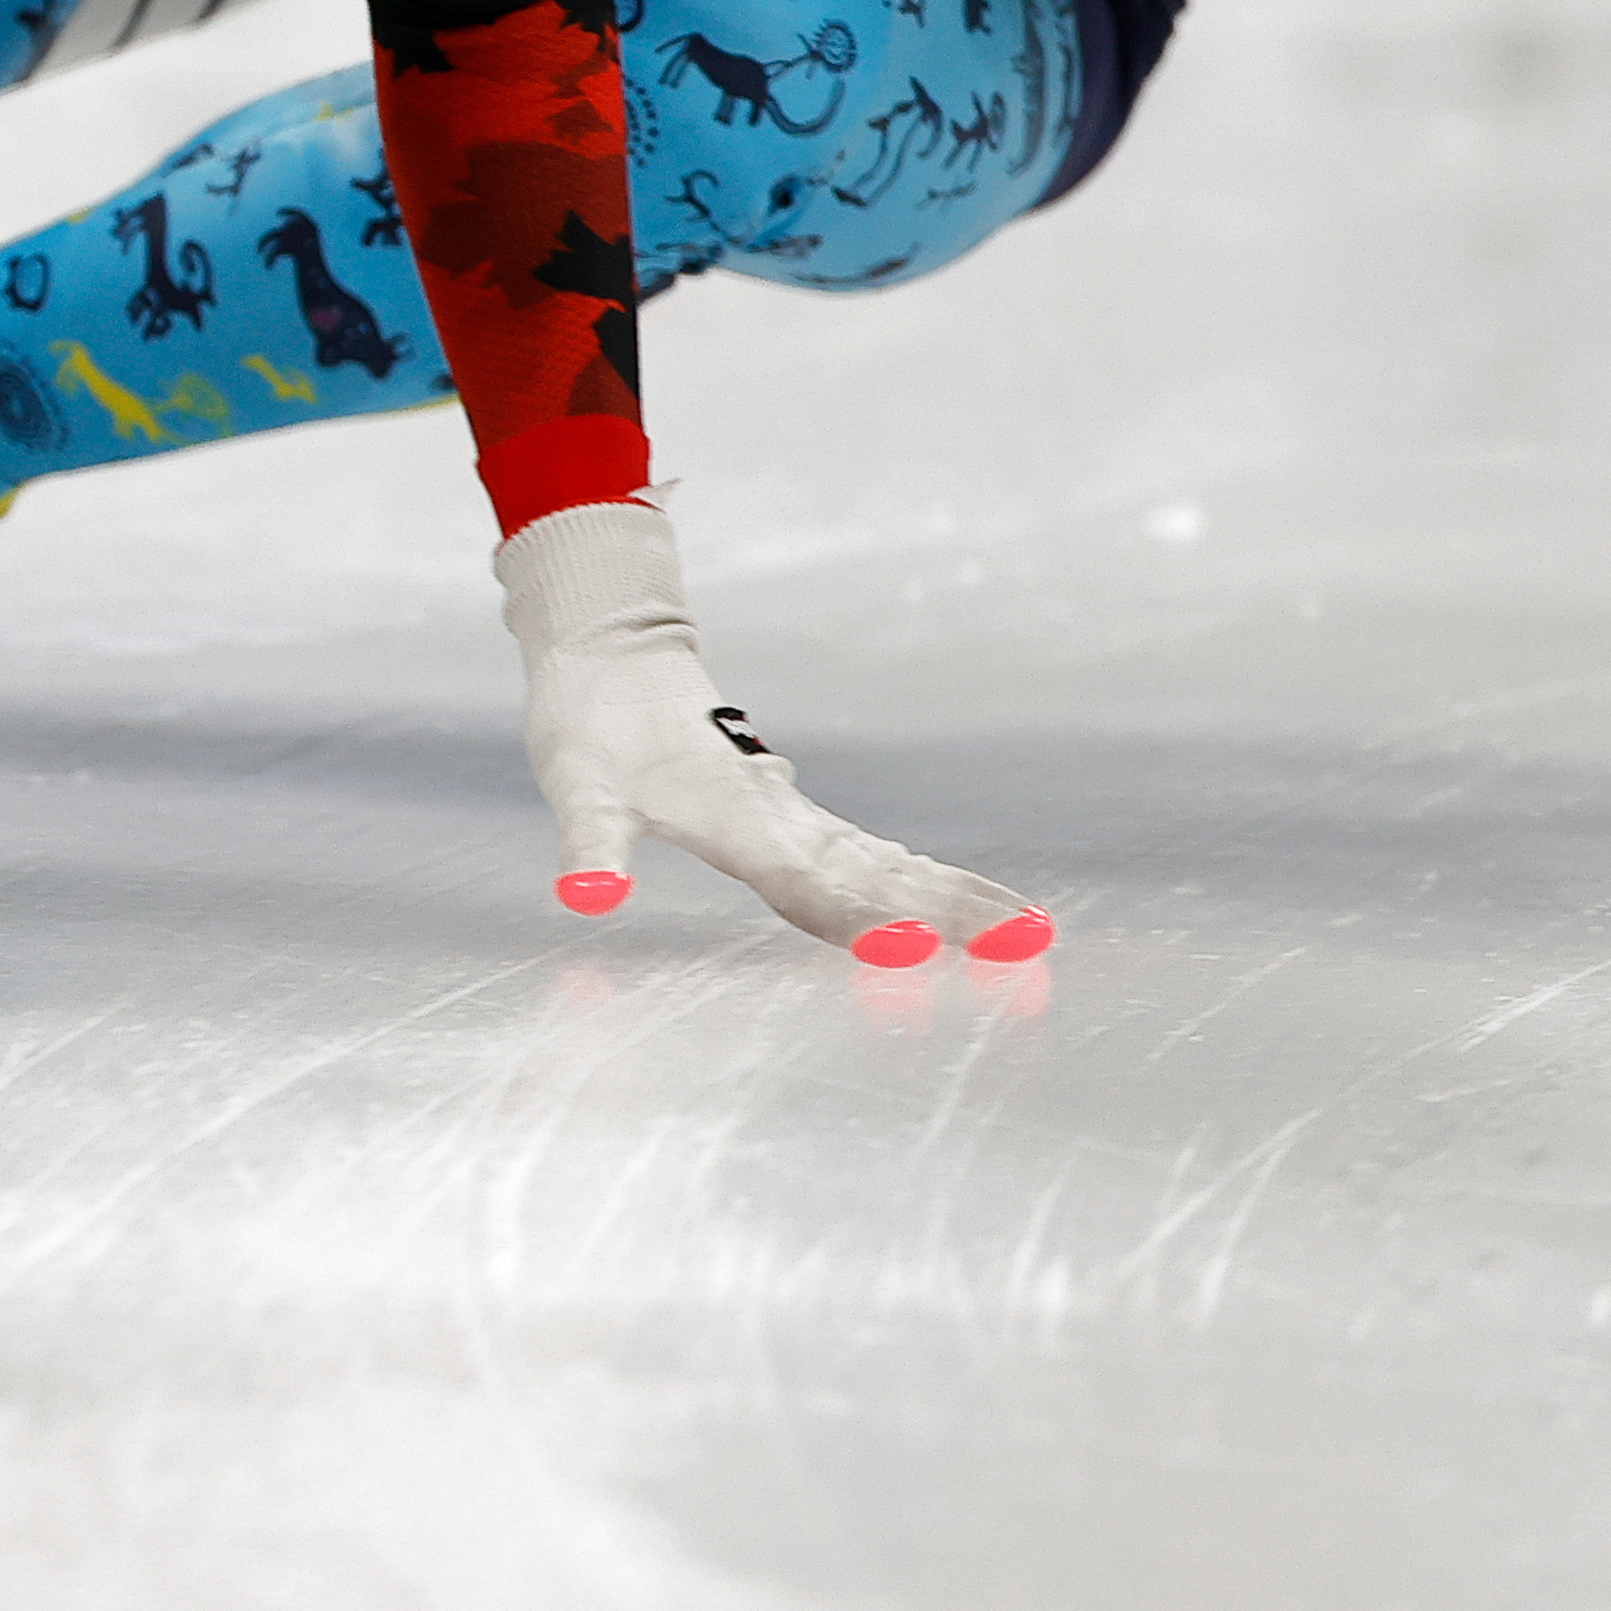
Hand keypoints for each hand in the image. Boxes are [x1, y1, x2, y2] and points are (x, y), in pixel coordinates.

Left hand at [498, 497, 1049, 964]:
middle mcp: (783, 821)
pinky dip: (926, 880)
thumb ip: (589, 847)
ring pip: (893, 863)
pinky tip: (959, 907)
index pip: (808, 885)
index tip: (914, 950)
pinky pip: (874, 855)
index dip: (859, 920)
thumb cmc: (591, 729)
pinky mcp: (795, 818)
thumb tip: (586, 901)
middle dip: (955, 914)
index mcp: (738, 821)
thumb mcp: (578, 790)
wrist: (613, 660)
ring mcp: (797, 818)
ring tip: (1033, 933)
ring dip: (961, 897)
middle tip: (1029, 948)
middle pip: (881, 877)